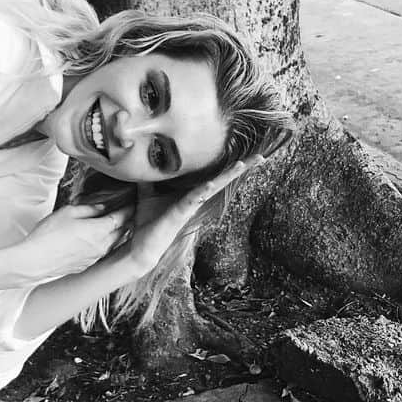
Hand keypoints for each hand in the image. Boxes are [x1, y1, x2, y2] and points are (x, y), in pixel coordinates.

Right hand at [20, 202, 133, 280]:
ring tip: (115, 223)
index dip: (128, 208)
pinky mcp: (87, 264)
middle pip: (122, 231)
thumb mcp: (68, 212)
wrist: (36, 261)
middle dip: (126, 220)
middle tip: (127, 211)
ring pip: (113, 242)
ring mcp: (95, 257)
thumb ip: (88, 209)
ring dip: (116, 232)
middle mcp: (102, 245)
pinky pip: (102, 251)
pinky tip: (98, 238)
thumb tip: (100, 208)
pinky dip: (105, 243)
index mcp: (100, 230)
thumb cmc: (48, 236)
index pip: (122, 217)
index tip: (131, 202)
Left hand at [116, 158, 260, 278]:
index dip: (230, 168)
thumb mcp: (148, 193)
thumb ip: (150, 178)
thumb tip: (146, 159)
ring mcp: (190, 207)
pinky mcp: (180, 214)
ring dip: (228, 177)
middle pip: (221, 181)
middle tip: (260, 157)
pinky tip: (210, 183)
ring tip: (242, 164)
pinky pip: (193, 199)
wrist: (142, 246)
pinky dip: (202, 191)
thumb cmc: (148, 222)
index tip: (247, 156)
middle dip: (241, 169)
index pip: (213, 177)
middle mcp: (195, 199)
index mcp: (191, 193)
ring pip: (213, 188)